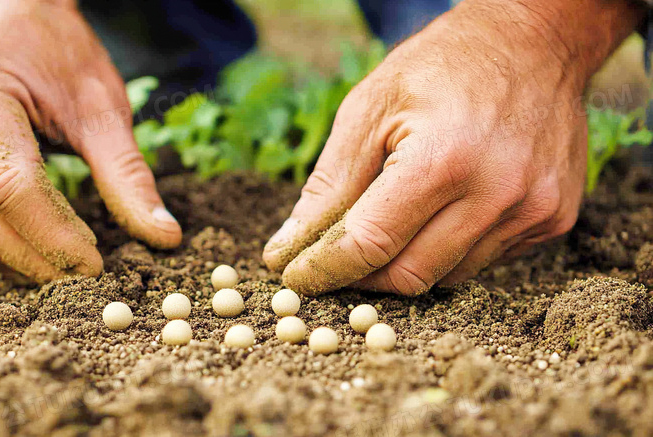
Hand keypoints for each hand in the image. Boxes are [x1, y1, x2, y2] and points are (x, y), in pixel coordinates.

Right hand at [0, 0, 181, 281]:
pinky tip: (36, 253)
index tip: (95, 266)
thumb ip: (128, 173)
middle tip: (85, 280)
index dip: (52, 235)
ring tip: (66, 270)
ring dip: (14, 260)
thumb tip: (165, 237)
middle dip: (34, 259)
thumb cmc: (58, 52)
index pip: (8, 184)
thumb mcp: (102, 104)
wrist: (8, 16)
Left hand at [263, 0, 644, 294]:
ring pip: (447, 276)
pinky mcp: (554, 220)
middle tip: (335, 258)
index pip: (370, 244)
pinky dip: (449, 251)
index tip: (295, 276)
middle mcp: (497, 194)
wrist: (537, 41)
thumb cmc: (443, 66)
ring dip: (407, 262)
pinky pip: (485, 262)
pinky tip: (442, 212)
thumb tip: (289, 246)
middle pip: (409, 275)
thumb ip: (330, 184)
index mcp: (443, 160)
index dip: (325, 269)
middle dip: (362, 276)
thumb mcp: (370, 108)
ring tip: (391, 224)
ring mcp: (534, 211)